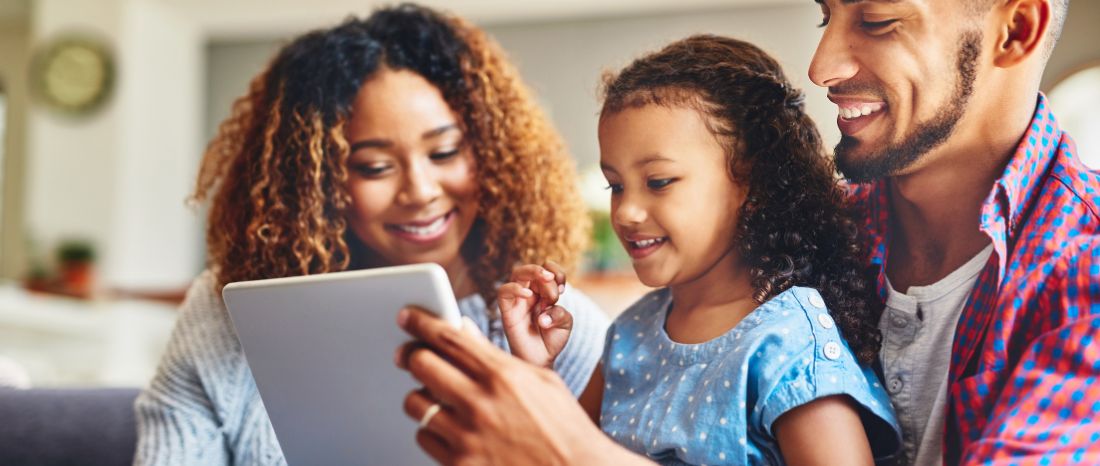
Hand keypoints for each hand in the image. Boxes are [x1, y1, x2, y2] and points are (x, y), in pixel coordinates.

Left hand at [395, 306, 650, 465]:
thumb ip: (496, 354)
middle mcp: (480, 403)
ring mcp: (467, 437)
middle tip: (411, 355)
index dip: (420, 322)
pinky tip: (449, 428)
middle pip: (421, 364)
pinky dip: (432, 431)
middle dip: (412, 355)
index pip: (448, 337)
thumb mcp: (540, 381)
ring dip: (422, 396)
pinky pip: (424, 437)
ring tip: (438, 397)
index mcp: (503, 375)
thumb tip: (462, 330)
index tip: (407, 317)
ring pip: (416, 403)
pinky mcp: (459, 465)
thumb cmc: (563, 428)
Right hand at [498, 261, 572, 367]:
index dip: (557, 272)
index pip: (548, 268)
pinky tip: (527, 295)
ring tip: (543, 291)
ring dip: (532, 274)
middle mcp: (530, 292)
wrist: (541, 359)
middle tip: (555, 291)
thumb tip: (543, 315)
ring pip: (516, 273)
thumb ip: (560, 314)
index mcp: (544, 291)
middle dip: (545, 273)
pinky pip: (503, 292)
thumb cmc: (552, 339)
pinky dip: (515, 289)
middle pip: (532, 268)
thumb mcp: (564, 324)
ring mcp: (518, 300)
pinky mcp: (507, 311)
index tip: (562, 289)